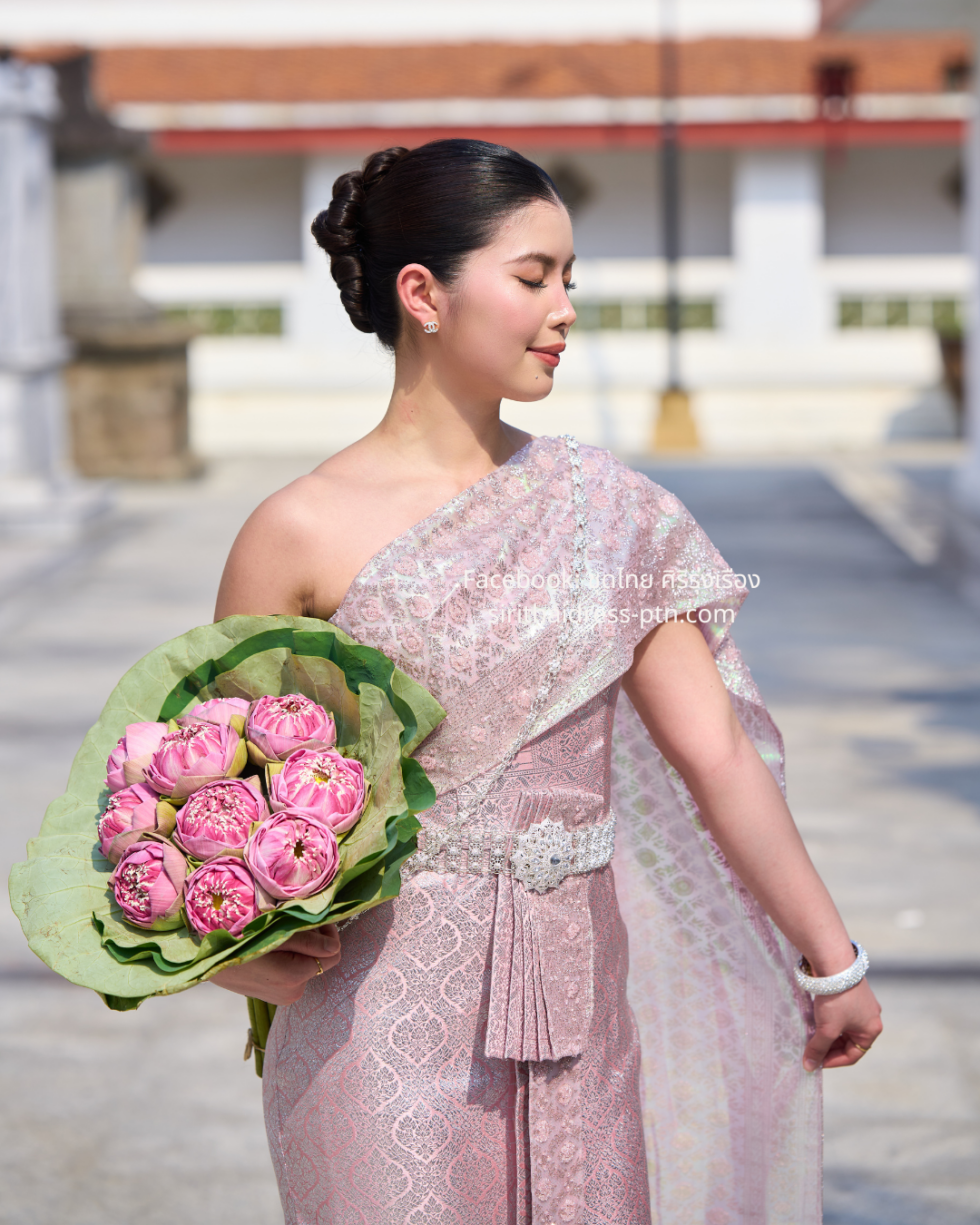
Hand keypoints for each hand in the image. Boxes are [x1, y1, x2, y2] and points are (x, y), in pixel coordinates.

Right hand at [209, 924, 341, 1005]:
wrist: (205, 959)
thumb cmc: (238, 939)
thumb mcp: (275, 932)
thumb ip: (308, 940)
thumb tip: (334, 947)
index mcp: (295, 976)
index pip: (332, 953)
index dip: (328, 932)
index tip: (316, 915)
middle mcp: (293, 993)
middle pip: (320, 960)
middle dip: (314, 940)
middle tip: (296, 921)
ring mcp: (284, 998)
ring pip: (307, 965)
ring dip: (301, 949)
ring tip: (281, 933)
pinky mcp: (275, 996)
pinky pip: (294, 973)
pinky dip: (290, 959)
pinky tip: (274, 948)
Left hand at [803, 978, 882, 1070]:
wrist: (834, 962)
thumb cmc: (836, 999)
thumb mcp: (827, 1028)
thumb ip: (818, 1049)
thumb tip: (809, 1066)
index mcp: (872, 1029)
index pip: (853, 1054)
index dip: (833, 1061)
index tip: (816, 1063)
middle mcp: (870, 1016)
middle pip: (848, 1041)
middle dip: (829, 1046)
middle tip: (810, 1050)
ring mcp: (861, 1003)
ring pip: (842, 1026)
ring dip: (827, 1033)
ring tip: (809, 1035)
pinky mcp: (850, 992)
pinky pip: (839, 1013)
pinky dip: (827, 1019)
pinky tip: (813, 1019)